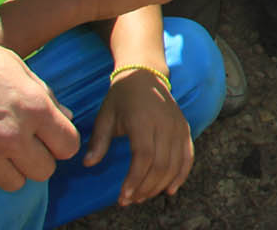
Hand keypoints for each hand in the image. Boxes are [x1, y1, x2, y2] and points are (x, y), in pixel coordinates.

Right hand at [0, 31, 77, 194]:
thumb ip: (47, 99)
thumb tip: (67, 118)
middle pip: (43, 171)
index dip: (62, 142)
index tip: (52, 137)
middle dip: (39, 158)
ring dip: (10, 169)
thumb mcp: (21, 71)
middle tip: (26, 144)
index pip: (68, 147)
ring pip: (13, 183)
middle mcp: (10, 135)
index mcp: (34, 108)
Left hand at [84, 69, 191, 205]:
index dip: (135, 180)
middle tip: (130, 200)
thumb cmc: (121, 97)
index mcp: (144, 121)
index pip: (144, 157)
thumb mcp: (105, 116)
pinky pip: (188, 155)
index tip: (123, 197)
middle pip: (161, 164)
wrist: (146, 75)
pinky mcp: (185, 129)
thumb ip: (99, 141)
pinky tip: (170, 189)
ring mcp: (178, 127)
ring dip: (160, 185)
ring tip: (144, 196)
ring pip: (175, 163)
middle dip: (145, 187)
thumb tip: (88, 164)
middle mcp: (165, 125)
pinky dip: (181, 174)